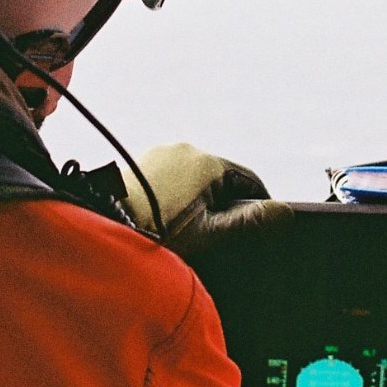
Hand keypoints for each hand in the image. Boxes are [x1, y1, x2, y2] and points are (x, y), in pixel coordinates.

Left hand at [120, 143, 291, 258]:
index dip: (259, 206)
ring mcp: (158, 154)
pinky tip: (166, 220)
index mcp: (207, 161)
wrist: (103, 226)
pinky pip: (170, 178)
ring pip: (193, 179)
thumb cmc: (155, 232)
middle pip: (220, 179)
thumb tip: (284, 212)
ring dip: (199, 201)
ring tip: (189, 231)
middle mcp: (183, 149)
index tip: (260, 228)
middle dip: (224, 205)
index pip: (249, 181)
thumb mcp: (209, 232)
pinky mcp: (139, 163)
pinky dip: (175, 196)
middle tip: (219, 237)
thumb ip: (249, 223)